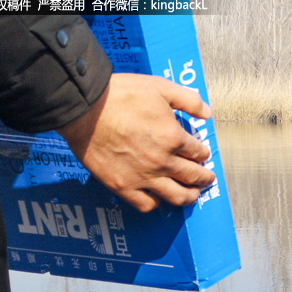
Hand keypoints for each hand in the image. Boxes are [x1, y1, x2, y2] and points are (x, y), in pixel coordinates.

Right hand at [56, 73, 215, 212]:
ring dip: (189, 196)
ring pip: (177, 196)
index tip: (203, 155)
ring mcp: (143, 177)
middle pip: (193, 177)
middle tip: (207, 178)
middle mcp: (162, 161)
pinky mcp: (123, 186)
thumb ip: (188, 100)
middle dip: (204, 178)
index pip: (199, 152)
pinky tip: (158, 197)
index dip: (203, 153)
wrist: (84, 108)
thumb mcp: (160, 87)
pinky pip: (147, 204)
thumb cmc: (120, 95)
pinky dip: (156, 203)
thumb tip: (207, 114)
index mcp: (173, 138)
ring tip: (192, 194)